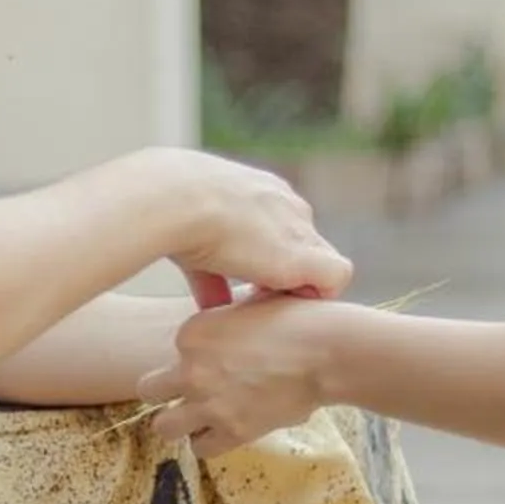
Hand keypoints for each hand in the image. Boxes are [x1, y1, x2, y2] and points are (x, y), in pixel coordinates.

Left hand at [135, 293, 355, 456]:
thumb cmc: (296, 318)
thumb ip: (224, 321)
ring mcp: (208, 404)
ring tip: (202, 418)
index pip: (172, 351)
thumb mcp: (249, 302)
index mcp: (191, 332)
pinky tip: (226, 430)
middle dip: (166, 393)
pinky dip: (210, 442)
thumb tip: (225, 332)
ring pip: (164, 427)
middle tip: (190, 393)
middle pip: (149, 390)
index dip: (191, 358)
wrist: (327, 350)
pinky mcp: (231, 431)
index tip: (215, 360)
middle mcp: (190, 369)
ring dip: (181, 423)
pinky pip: (201, 449)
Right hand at [138, 149, 350, 307]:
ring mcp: (299, 227)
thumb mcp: (193, 242)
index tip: (250, 285)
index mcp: (260, 191)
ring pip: (322, 262)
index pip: (283, 228)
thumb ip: (210, 276)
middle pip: (304, 245)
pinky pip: (336, 278)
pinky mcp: (304, 256)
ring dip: (301, 287)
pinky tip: (292, 312)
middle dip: (288, 274)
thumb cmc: (169, 214)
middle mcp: (286, 204)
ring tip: (280, 309)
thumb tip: (209, 308)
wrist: (173, 200)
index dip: (271, 261)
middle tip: (263, 301)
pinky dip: (319, 296)